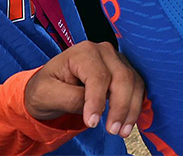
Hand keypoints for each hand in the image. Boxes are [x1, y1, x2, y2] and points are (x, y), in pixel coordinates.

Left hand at [23, 41, 146, 136]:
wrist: (50, 87)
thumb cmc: (46, 88)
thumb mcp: (47, 93)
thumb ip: (70, 99)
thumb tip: (93, 109)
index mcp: (83, 52)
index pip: (98, 76)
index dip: (97, 101)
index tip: (93, 123)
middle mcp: (104, 51)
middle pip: (122, 77)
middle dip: (120, 107)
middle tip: (112, 131)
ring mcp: (116, 60)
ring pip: (134, 82)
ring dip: (131, 108)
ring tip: (122, 132)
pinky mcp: (123, 71)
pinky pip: (137, 87)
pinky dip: (135, 106)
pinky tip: (128, 123)